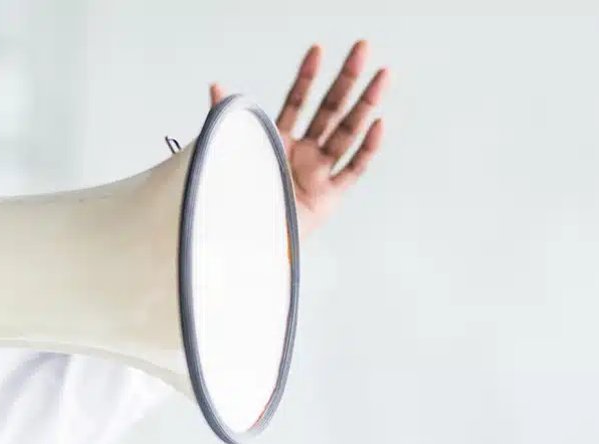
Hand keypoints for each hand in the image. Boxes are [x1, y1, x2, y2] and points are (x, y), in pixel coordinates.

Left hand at [211, 40, 388, 234]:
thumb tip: (216, 85)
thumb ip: (225, 120)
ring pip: (347, 132)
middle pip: (329, 109)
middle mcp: (302, 153)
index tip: (318, 49)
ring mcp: (318, 173)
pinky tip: (379, 123)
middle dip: (346, 78)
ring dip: (365, 104)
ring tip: (382, 76)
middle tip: (363, 48)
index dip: (306, 76)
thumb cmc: (232, 199)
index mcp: (277, 141)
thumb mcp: (228, 153)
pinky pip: (353, 169)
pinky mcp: (329, 197)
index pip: (296, 101)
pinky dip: (366, 148)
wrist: (237, 241)